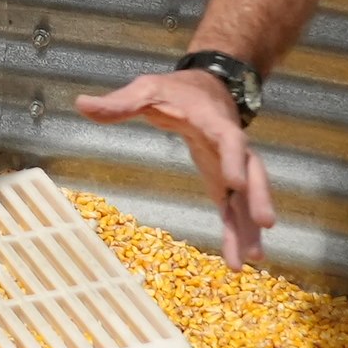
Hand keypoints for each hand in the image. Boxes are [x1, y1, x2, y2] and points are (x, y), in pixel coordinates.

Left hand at [75, 67, 276, 264]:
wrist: (208, 87)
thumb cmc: (175, 90)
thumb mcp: (146, 89)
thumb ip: (119, 103)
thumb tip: (81, 104)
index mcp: (213, 122)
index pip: (229, 139)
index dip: (234, 158)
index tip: (234, 182)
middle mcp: (231, 147)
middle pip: (252, 173)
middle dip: (258, 198)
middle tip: (266, 224)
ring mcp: (232, 167)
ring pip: (247, 198)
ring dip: (251, 227)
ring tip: (254, 259)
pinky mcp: (225, 183)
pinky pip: (235, 210)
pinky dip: (238, 233)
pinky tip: (240, 261)